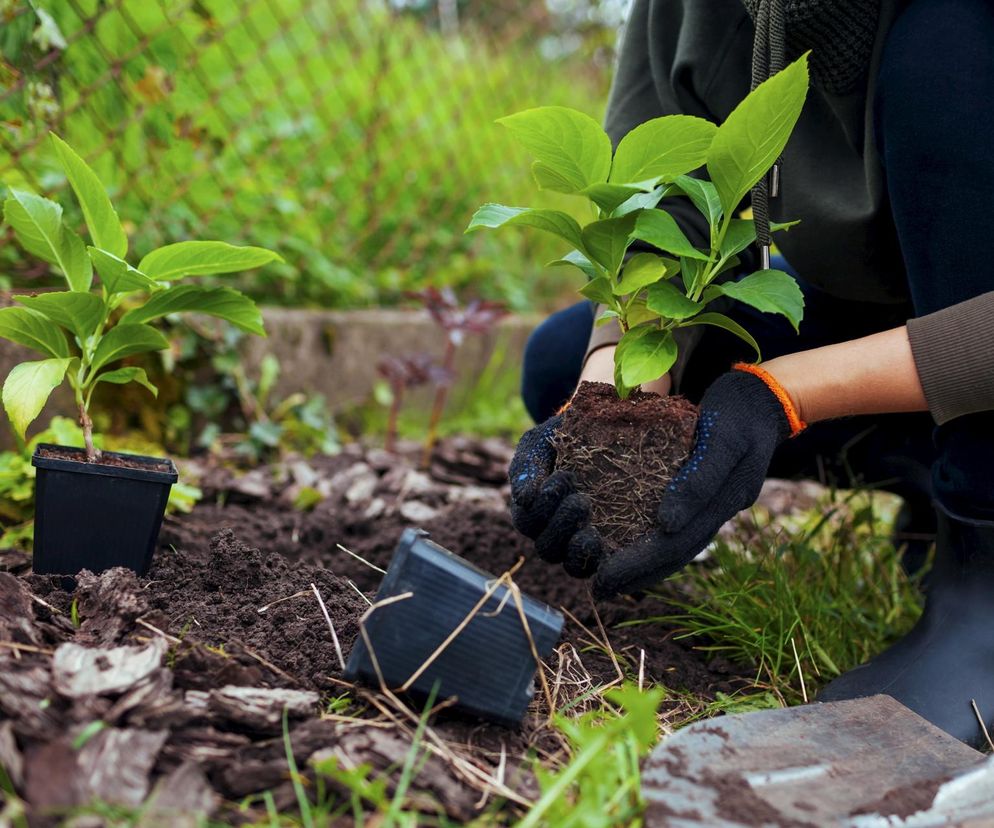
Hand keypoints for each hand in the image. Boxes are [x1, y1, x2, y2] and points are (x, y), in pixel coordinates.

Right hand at [508, 415, 601, 573]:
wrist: (605, 430)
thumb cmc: (564, 436)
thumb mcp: (539, 443)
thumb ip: (526, 468)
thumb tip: (524, 500)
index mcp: (533, 508)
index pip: (528, 522)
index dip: (542, 507)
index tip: (564, 475)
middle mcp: (552, 530)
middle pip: (546, 547)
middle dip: (561, 525)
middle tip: (581, 500)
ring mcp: (578, 541)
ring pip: (568, 563)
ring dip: (577, 549)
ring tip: (591, 529)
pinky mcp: (607, 546)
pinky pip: (594, 566)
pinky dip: (595, 559)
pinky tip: (602, 541)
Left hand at [592, 366, 803, 598]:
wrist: (764, 397)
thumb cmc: (738, 410)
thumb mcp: (722, 437)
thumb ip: (698, 479)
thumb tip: (666, 524)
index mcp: (725, 500)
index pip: (677, 543)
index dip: (640, 563)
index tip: (605, 577)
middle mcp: (721, 509)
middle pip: (676, 553)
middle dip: (637, 573)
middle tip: (598, 588)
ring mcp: (718, 505)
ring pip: (680, 546)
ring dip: (646, 566)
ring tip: (610, 579)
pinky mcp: (709, 495)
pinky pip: (682, 528)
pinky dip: (656, 543)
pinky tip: (632, 548)